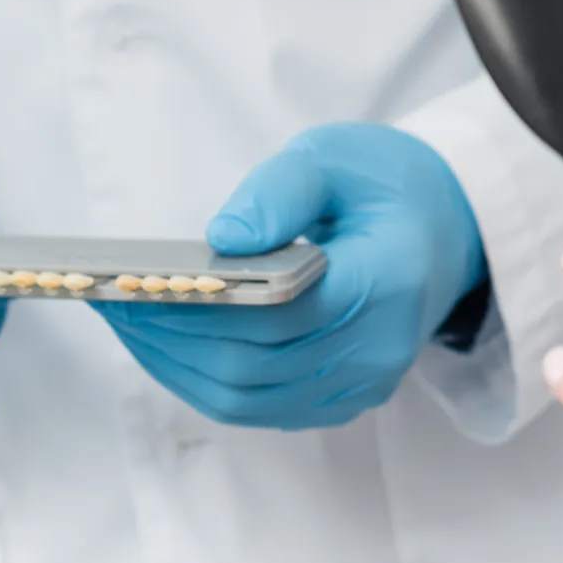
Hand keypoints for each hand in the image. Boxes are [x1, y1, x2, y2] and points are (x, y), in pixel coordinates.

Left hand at [95, 124, 485, 429]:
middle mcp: (381, 347)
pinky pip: (259, 406)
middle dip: (170, 337)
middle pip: (254, 365)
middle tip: (113, 299)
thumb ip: (282, 190)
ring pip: (248, 397)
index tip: (137, 281)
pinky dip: (203, 379)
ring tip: (128, 320)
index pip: (278, 314)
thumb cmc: (387, 184)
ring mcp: (365, 382)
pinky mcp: (344, 398)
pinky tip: (169, 342)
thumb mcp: (337, 156)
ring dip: (176, 365)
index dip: (199, 306)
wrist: (449, 227)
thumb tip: (222, 236)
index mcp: (388, 279)